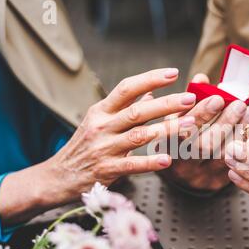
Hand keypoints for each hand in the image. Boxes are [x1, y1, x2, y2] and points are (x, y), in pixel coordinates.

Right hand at [0, 68, 196, 223]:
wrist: (58, 176)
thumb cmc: (84, 146)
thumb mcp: (99, 121)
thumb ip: (124, 108)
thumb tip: (150, 92)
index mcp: (101, 111)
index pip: (126, 88)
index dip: (150, 79)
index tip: (173, 72)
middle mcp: (102, 126)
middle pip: (137, 111)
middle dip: (166, 104)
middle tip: (190, 98)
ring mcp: (103, 148)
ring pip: (139, 135)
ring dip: (166, 129)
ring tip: (190, 124)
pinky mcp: (106, 169)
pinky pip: (131, 165)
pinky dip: (150, 162)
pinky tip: (168, 159)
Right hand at [161, 74, 248, 191]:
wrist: (181, 172)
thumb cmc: (181, 136)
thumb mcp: (178, 117)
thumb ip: (189, 99)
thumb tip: (202, 78)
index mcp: (165, 141)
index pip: (181, 128)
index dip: (201, 113)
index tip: (218, 98)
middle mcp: (179, 161)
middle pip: (203, 145)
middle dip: (225, 122)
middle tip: (240, 104)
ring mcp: (197, 174)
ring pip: (220, 156)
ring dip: (238, 132)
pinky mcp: (213, 182)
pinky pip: (233, 164)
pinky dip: (245, 145)